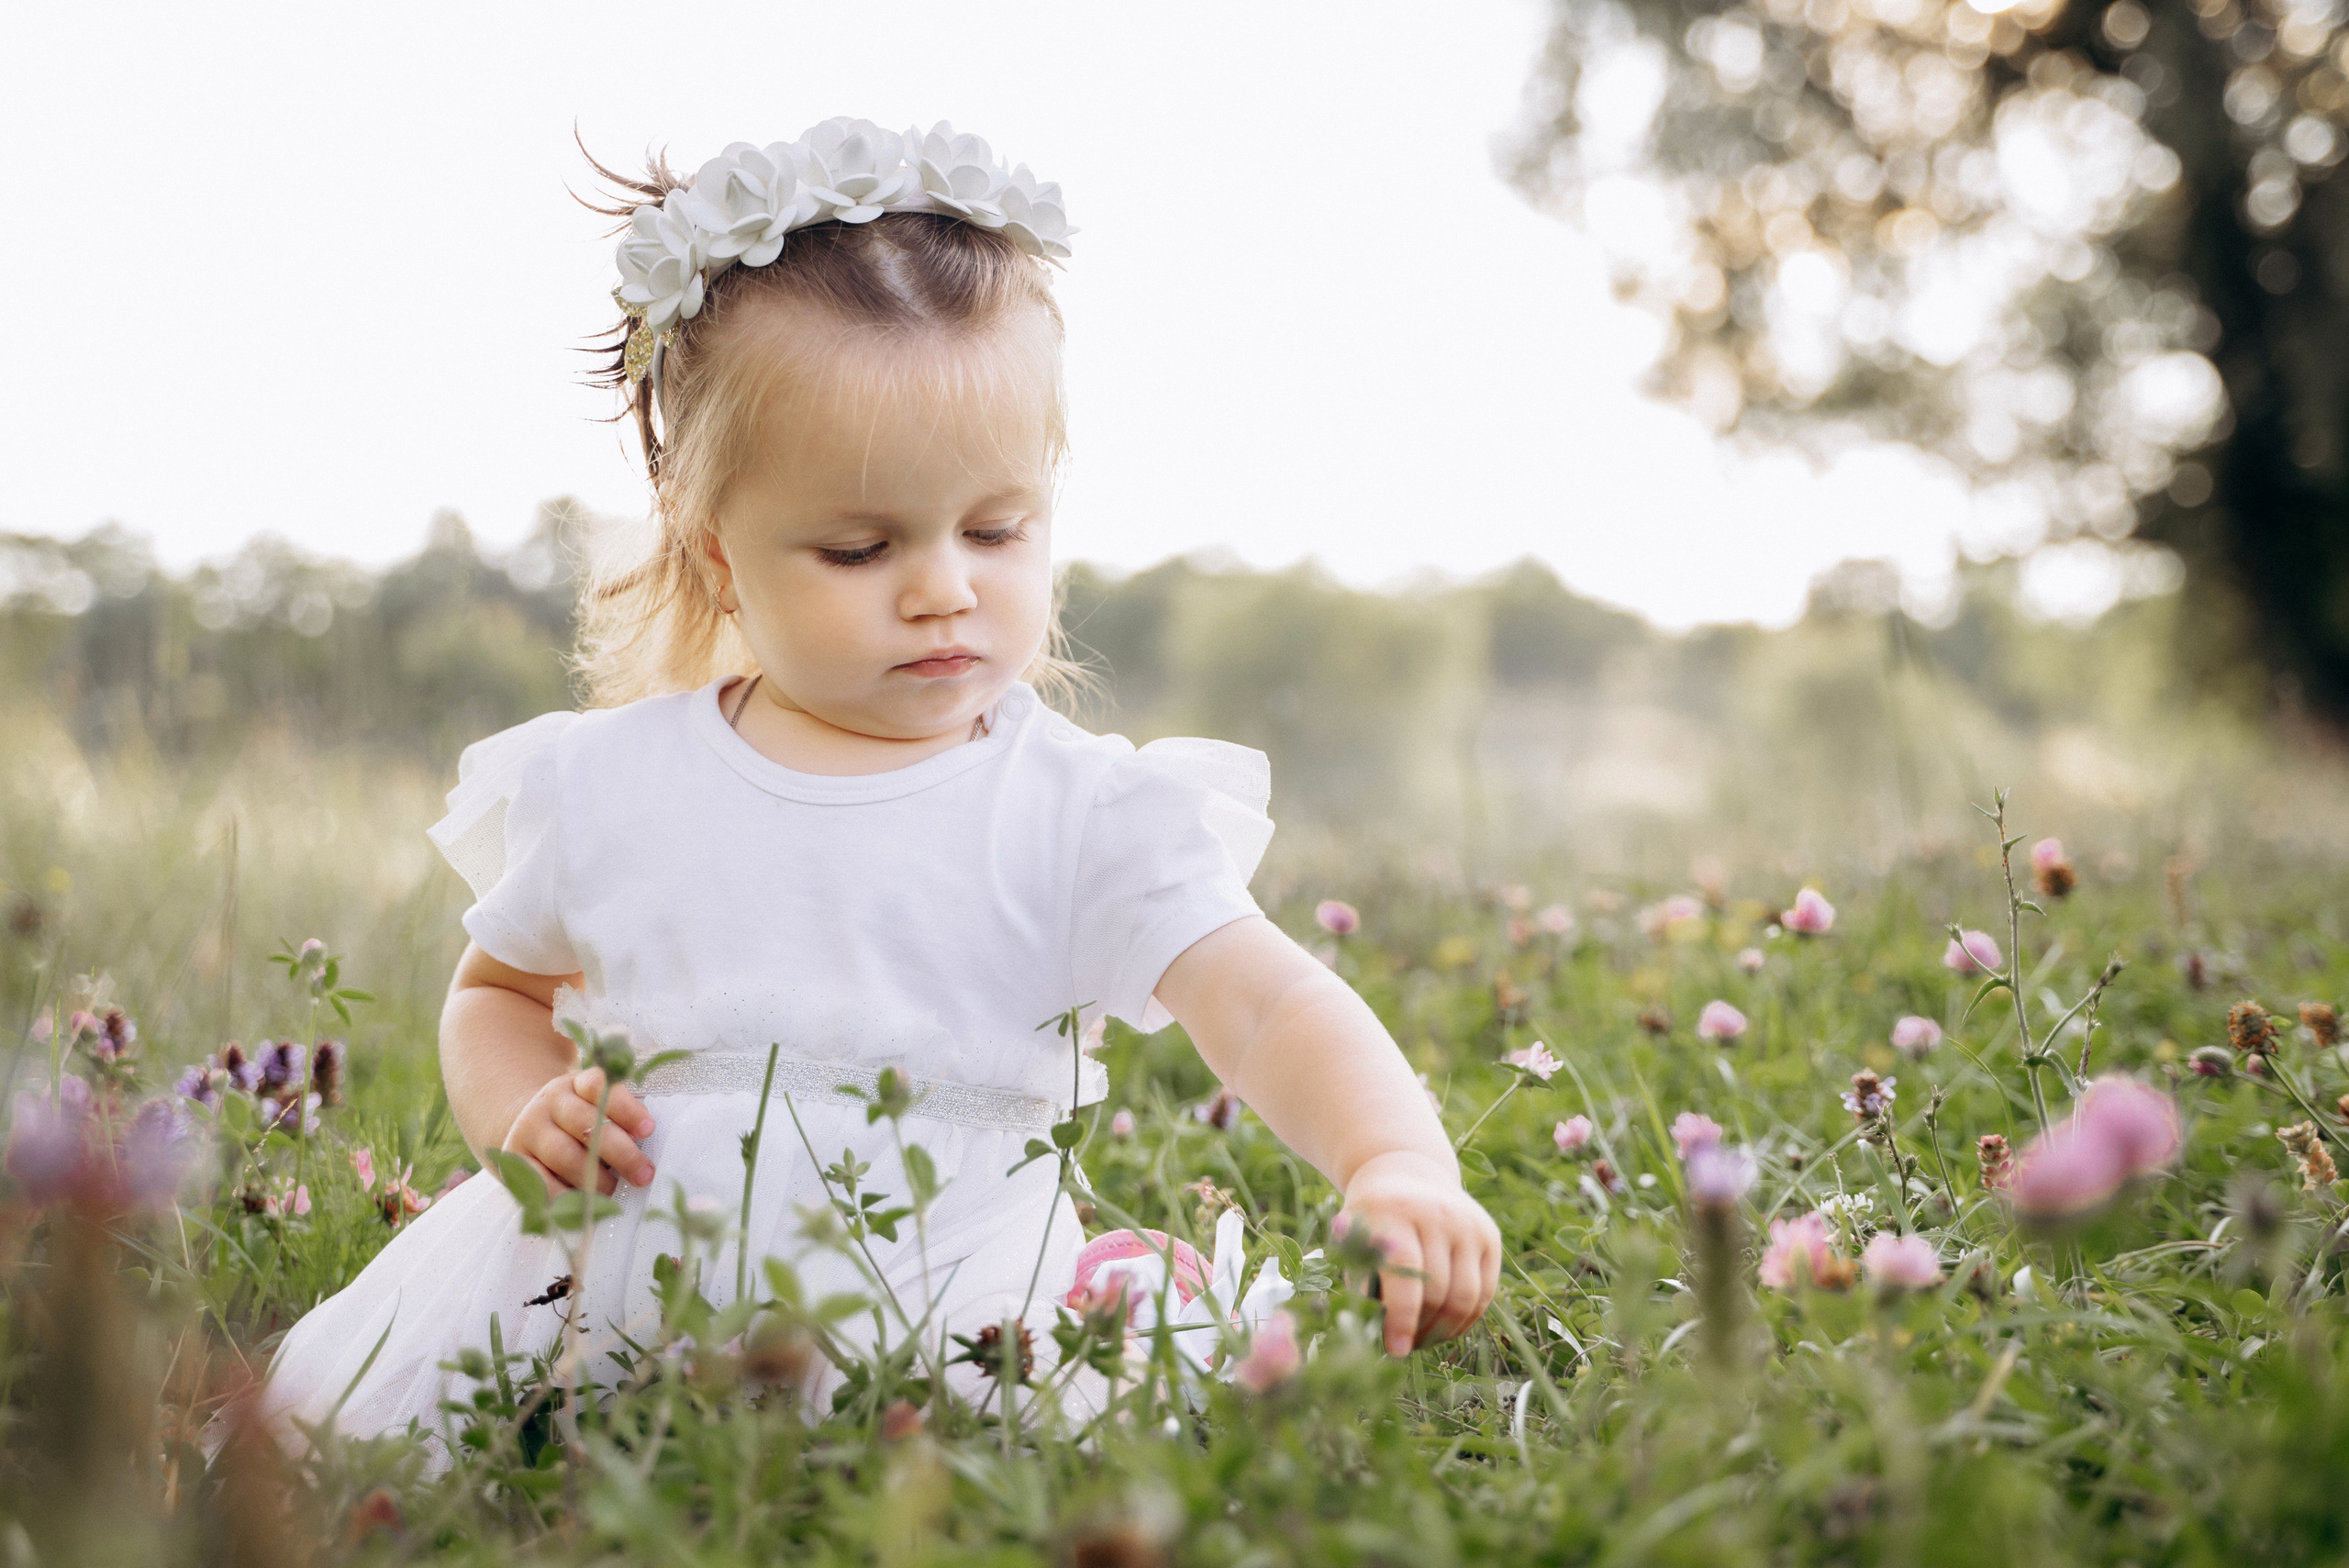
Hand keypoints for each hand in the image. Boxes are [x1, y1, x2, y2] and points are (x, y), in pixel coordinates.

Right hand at [502, 1068, 656, 1196]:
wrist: (526, 1126)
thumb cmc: (577, 1122)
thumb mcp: (595, 1106)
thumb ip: (618, 1117)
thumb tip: (644, 1142)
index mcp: (575, 1083)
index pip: (600, 1088)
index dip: (626, 1109)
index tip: (648, 1130)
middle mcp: (549, 1103)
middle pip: (586, 1126)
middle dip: (620, 1153)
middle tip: (643, 1174)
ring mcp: (528, 1130)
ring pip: (564, 1156)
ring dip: (595, 1179)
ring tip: (614, 1189)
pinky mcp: (514, 1160)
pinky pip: (543, 1183)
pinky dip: (568, 1197)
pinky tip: (586, 1204)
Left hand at [1340, 1149, 1502, 1355]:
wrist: (1404, 1173)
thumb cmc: (1371, 1222)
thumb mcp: (1353, 1243)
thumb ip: (1360, 1286)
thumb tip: (1371, 1339)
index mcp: (1394, 1212)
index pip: (1405, 1273)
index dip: (1401, 1318)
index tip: (1394, 1351)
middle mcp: (1436, 1214)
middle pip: (1438, 1291)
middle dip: (1422, 1330)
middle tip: (1404, 1347)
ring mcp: (1468, 1224)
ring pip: (1466, 1297)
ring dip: (1445, 1331)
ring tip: (1423, 1341)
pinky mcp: (1490, 1235)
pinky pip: (1484, 1292)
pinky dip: (1466, 1320)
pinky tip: (1445, 1329)